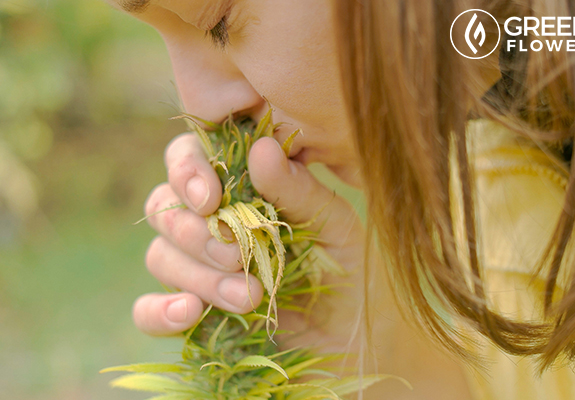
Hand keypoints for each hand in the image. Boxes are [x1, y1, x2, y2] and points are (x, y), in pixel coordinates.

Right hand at [133, 131, 364, 338]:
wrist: (355, 339)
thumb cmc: (347, 271)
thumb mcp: (334, 227)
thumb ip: (298, 190)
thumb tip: (261, 148)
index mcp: (241, 190)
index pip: (190, 159)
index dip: (187, 170)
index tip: (210, 200)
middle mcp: (211, 224)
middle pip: (164, 208)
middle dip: (196, 233)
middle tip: (238, 256)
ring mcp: (197, 269)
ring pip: (159, 256)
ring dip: (197, 275)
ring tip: (248, 298)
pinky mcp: (192, 314)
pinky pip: (147, 311)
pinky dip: (158, 312)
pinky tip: (190, 313)